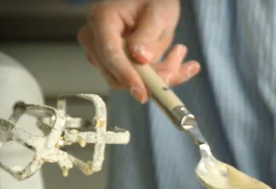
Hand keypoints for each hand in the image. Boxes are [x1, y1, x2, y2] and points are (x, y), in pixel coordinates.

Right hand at [77, 0, 200, 102]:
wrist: (150, 1)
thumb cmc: (152, 0)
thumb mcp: (157, 13)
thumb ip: (148, 35)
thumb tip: (140, 59)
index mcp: (101, 20)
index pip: (110, 55)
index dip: (127, 76)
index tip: (143, 92)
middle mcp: (95, 38)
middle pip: (118, 72)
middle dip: (152, 76)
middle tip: (180, 65)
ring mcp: (101, 53)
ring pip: (128, 80)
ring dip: (159, 74)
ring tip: (180, 53)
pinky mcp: (114, 64)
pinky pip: (135, 79)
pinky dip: (158, 74)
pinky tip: (176, 59)